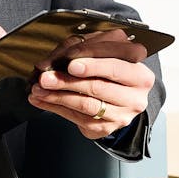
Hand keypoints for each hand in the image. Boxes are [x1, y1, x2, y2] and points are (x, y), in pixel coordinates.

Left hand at [27, 28, 154, 138]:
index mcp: (139, 73)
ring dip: (57, 96)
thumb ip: (83, 50)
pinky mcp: (106, 127)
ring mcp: (122, 114)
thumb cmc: (108, 70)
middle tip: (46, 77)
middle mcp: (135, 96)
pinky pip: (77, 118)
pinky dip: (55, 108)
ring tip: (38, 89)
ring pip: (86, 105)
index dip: (92, 65)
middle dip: (67, 81)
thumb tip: (56, 59)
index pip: (115, 67)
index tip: (70, 63)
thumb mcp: (101, 53)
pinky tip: (42, 100)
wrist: (119, 97)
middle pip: (98, 87)